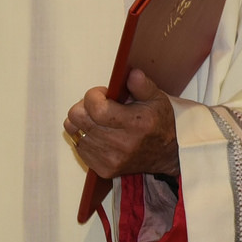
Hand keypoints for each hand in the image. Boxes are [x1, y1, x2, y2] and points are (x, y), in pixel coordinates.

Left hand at [65, 69, 180, 178]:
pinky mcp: (102, 168)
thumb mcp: (157, 100)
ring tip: (98, 119)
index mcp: (134, 123)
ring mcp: (109, 158)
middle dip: (84, 106)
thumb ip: (142, 86)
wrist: (168, 156)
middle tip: (97, 105)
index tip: (102, 93)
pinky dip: (85, 137)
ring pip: (74, 131)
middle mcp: (120, 143)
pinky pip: (78, 147)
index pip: (95, 108)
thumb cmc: (160, 125)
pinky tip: (100, 133)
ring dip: (83, 122)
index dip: (93, 95)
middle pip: (78, 118)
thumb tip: (131, 73)